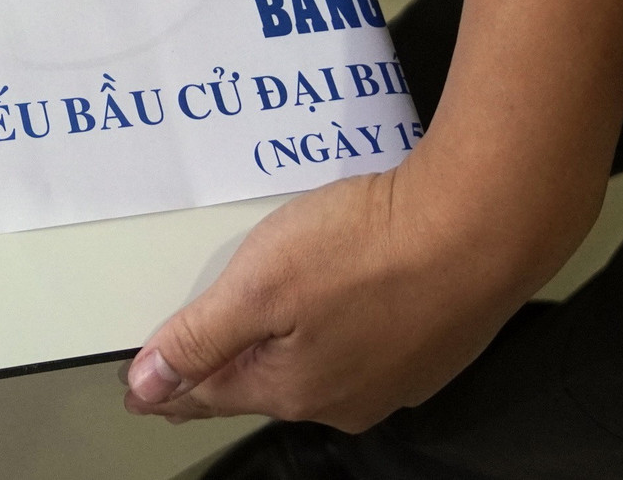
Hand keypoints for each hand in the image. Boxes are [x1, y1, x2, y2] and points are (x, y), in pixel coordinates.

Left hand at [122, 155, 574, 431]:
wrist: (484, 225)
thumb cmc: (371, 249)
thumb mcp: (259, 286)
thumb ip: (200, 339)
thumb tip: (147, 389)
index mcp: (293, 388)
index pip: (209, 393)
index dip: (167, 386)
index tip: (138, 391)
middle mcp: (343, 397)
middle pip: (263, 383)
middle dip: (222, 371)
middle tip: (186, 365)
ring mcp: (394, 376)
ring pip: (315, 366)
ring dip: (282, 348)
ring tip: (255, 329)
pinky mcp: (430, 344)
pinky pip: (361, 344)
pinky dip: (335, 328)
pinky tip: (335, 306)